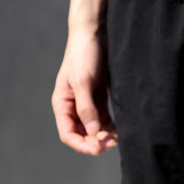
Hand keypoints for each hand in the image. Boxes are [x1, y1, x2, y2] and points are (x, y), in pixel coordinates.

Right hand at [51, 21, 116, 154]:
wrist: (94, 34)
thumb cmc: (84, 55)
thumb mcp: (83, 82)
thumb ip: (87, 108)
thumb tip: (94, 132)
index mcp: (62, 103)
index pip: (67, 133)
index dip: (81, 144)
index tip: (97, 149)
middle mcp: (73, 106)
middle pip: (82, 134)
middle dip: (95, 142)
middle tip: (111, 144)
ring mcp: (87, 103)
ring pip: (94, 129)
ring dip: (104, 137)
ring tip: (117, 139)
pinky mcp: (99, 99)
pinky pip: (104, 119)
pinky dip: (111, 127)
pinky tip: (121, 131)